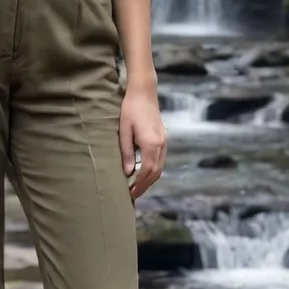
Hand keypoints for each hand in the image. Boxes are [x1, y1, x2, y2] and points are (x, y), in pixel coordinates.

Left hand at [118, 83, 166, 200]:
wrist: (144, 92)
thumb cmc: (130, 109)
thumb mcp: (124, 131)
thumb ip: (127, 152)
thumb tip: (128, 172)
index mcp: (151, 144)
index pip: (146, 172)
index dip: (139, 185)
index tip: (130, 194)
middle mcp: (161, 144)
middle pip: (155, 172)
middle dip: (145, 185)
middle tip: (133, 195)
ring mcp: (164, 141)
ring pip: (160, 167)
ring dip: (150, 179)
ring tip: (138, 187)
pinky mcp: (163, 138)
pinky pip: (161, 160)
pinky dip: (154, 170)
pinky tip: (144, 173)